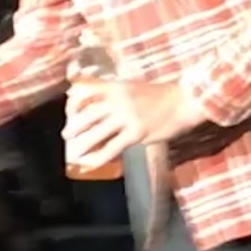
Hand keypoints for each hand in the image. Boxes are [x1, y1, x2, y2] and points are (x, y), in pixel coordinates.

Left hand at [64, 78, 196, 169]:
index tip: (69, 109)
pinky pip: (111, 148)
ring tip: (74, 151)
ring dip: (82, 143)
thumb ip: (117, 95)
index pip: (87, 90)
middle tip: (67, 134)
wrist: (184, 102)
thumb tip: (100, 107)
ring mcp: (127, 117)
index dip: (74, 101)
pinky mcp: (136, 133)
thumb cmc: (161, 96)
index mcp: (118, 87)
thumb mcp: (135, 88)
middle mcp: (119, 101)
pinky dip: (98, 158)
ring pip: (96, 133)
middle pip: (88, 114)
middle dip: (74, 126)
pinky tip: (91, 163)